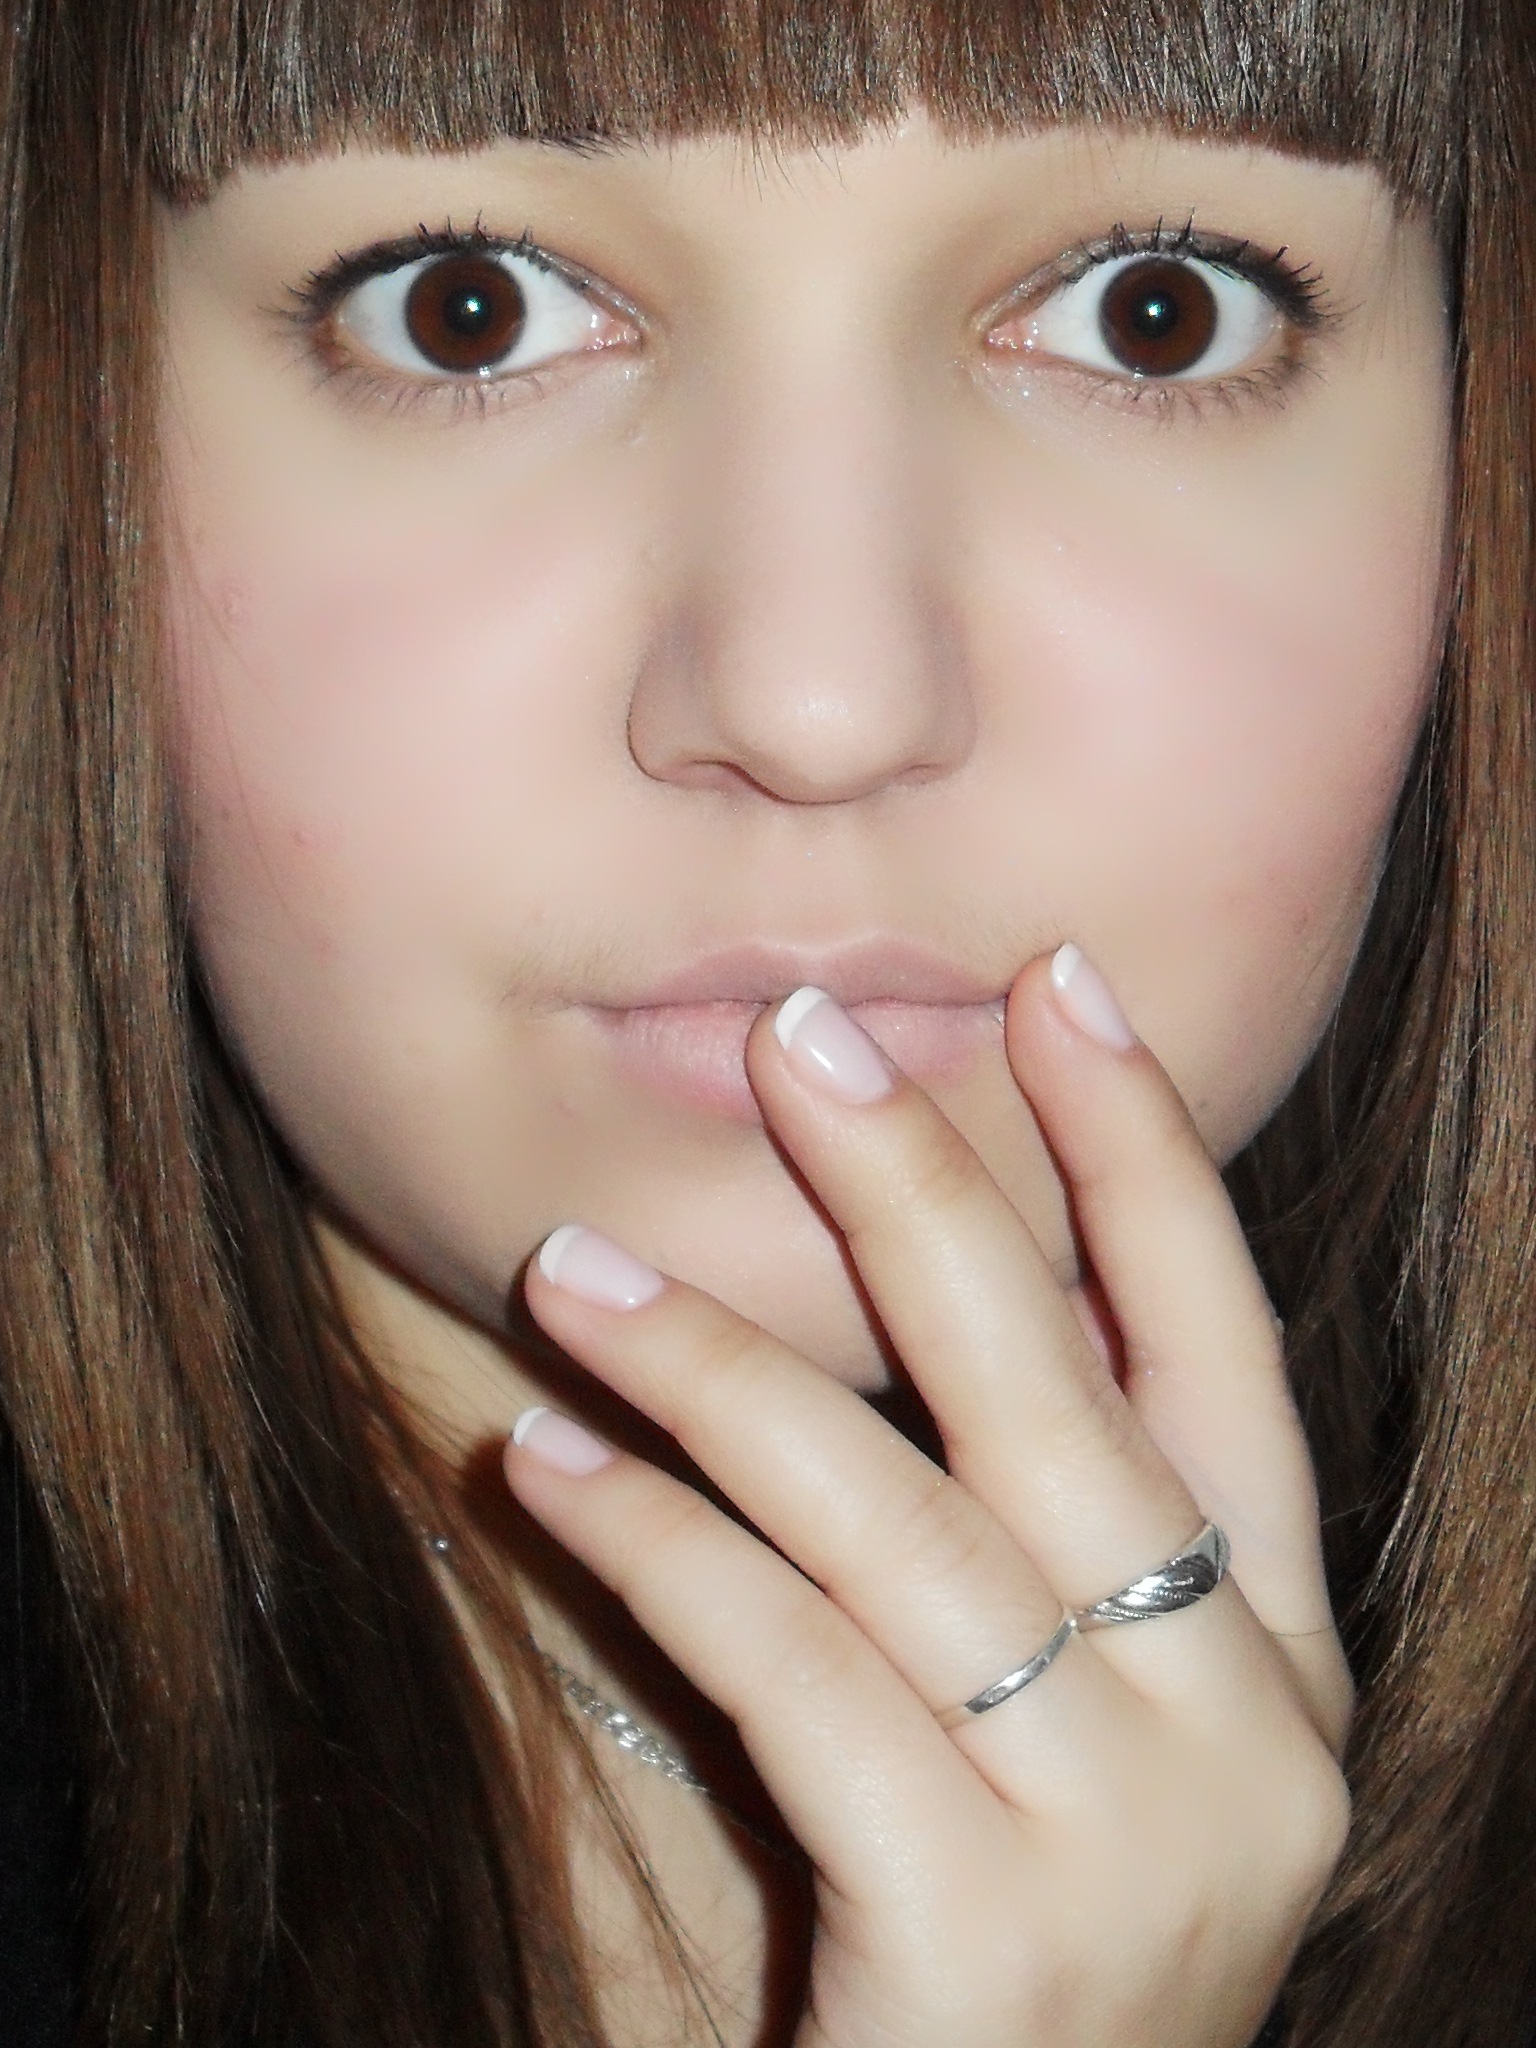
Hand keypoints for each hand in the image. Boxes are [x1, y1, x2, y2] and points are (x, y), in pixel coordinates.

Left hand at [504, 947, 1352, 2047]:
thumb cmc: (1009, 1923)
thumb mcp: (1068, 1720)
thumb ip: (1024, 1537)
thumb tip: (886, 1273)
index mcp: (1276, 1653)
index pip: (1221, 1349)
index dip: (1143, 1159)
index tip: (1064, 986)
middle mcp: (1242, 1723)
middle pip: (1057, 1392)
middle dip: (924, 1192)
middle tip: (798, 1045)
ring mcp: (1132, 1832)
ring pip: (893, 1519)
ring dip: (715, 1373)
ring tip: (570, 1271)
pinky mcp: (989, 1935)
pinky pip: (791, 1670)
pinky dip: (658, 1546)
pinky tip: (542, 1465)